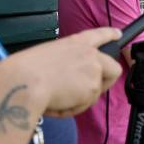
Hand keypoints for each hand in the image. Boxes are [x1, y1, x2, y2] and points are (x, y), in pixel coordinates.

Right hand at [0, 27, 122, 117]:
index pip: (99, 35)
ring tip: (57, 98)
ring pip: (94, 93)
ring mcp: (94, 71)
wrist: (25, 80)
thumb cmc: (27, 69)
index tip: (118, 34)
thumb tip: (71, 77)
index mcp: (77, 42)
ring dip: (79, 100)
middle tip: (88, 91)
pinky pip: (84, 105)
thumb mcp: (50, 56)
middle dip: (106, 82)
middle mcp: (90, 54)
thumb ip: (68, 61)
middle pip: (113, 69)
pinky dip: (72, 109)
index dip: (110, 34)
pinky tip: (57, 104)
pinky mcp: (92, 89)